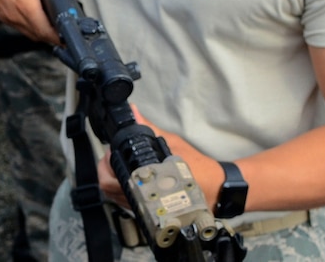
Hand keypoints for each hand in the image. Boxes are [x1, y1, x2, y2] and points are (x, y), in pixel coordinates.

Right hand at [0, 0, 78, 44]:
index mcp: (25, 3)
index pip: (45, 30)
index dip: (59, 36)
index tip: (69, 36)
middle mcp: (13, 13)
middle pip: (37, 35)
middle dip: (52, 36)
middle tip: (66, 31)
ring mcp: (5, 14)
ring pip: (27, 32)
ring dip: (40, 32)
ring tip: (54, 26)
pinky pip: (18, 26)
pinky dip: (29, 26)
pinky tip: (36, 18)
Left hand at [96, 107, 222, 210]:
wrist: (217, 188)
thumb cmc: (197, 168)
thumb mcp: (172, 143)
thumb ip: (148, 128)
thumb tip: (132, 112)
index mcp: (145, 182)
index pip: (110, 180)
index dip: (107, 163)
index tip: (113, 152)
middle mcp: (143, 199)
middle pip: (108, 189)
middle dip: (108, 171)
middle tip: (115, 157)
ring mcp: (145, 208)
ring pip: (115, 197)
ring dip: (115, 181)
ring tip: (124, 165)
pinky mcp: (150, 212)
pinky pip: (127, 202)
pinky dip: (124, 189)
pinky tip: (132, 177)